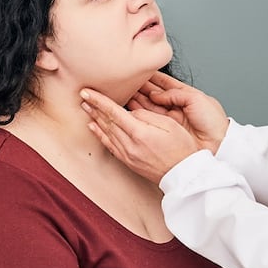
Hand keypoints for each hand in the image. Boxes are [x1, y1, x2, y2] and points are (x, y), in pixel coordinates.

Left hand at [80, 88, 203, 184]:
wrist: (184, 174)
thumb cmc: (182, 148)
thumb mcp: (169, 124)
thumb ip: (146, 115)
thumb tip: (130, 112)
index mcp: (140, 133)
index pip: (114, 112)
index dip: (99, 101)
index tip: (87, 92)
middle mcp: (130, 145)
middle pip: (107, 122)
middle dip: (93, 107)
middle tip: (82, 95)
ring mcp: (127, 155)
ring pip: (106, 132)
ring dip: (94, 118)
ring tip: (85, 107)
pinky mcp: (128, 161)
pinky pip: (110, 145)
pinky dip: (100, 135)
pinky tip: (93, 127)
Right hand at [126, 72, 228, 152]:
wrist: (218, 144)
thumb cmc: (213, 121)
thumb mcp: (196, 99)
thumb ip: (174, 94)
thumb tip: (155, 94)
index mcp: (186, 95)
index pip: (165, 83)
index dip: (152, 77)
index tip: (139, 71)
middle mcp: (176, 105)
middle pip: (155, 94)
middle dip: (141, 87)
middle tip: (126, 81)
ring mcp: (171, 118)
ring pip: (150, 106)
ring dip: (138, 99)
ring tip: (125, 92)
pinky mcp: (167, 130)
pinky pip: (151, 119)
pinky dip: (140, 112)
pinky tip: (130, 106)